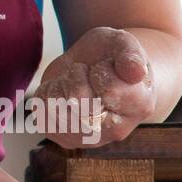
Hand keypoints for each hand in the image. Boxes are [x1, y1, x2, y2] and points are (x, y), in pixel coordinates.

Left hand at [30, 26, 155, 147]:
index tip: (105, 66)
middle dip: (76, 76)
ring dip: (59, 86)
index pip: (110, 90)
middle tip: (86, 71)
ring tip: (73, 81)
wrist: (96, 70)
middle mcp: (116, 129)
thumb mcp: (123, 43)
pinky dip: (45, 96)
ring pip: (57, 109)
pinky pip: (41, 115)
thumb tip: (136, 72)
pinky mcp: (63, 138)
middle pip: (79, 102)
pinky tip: (60, 92)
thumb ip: (130, 55)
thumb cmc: (112, 56)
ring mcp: (89, 138)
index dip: (99, 71)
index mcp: (139, 105)